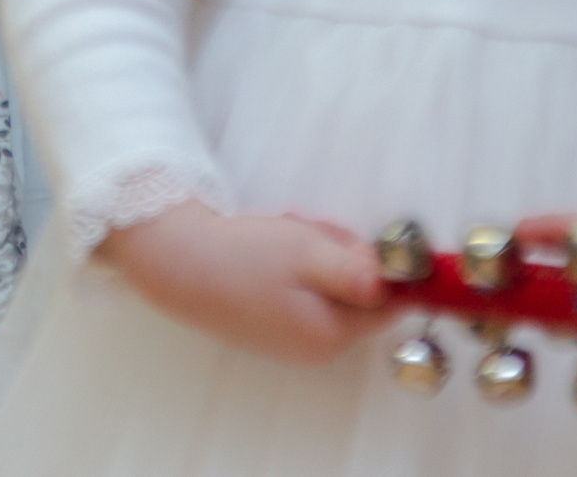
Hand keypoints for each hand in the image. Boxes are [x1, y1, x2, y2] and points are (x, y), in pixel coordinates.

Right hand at [97, 200, 392, 363]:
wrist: (175, 262)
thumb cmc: (241, 257)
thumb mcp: (307, 253)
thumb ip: (358, 271)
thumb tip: (402, 287)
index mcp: (330, 335)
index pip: (388, 303)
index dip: (379, 264)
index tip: (352, 239)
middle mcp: (314, 346)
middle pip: (358, 291)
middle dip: (340, 252)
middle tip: (307, 230)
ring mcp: (290, 337)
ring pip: (329, 284)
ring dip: (314, 251)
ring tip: (282, 234)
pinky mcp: (270, 323)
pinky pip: (302, 289)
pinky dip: (292, 263)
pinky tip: (267, 248)